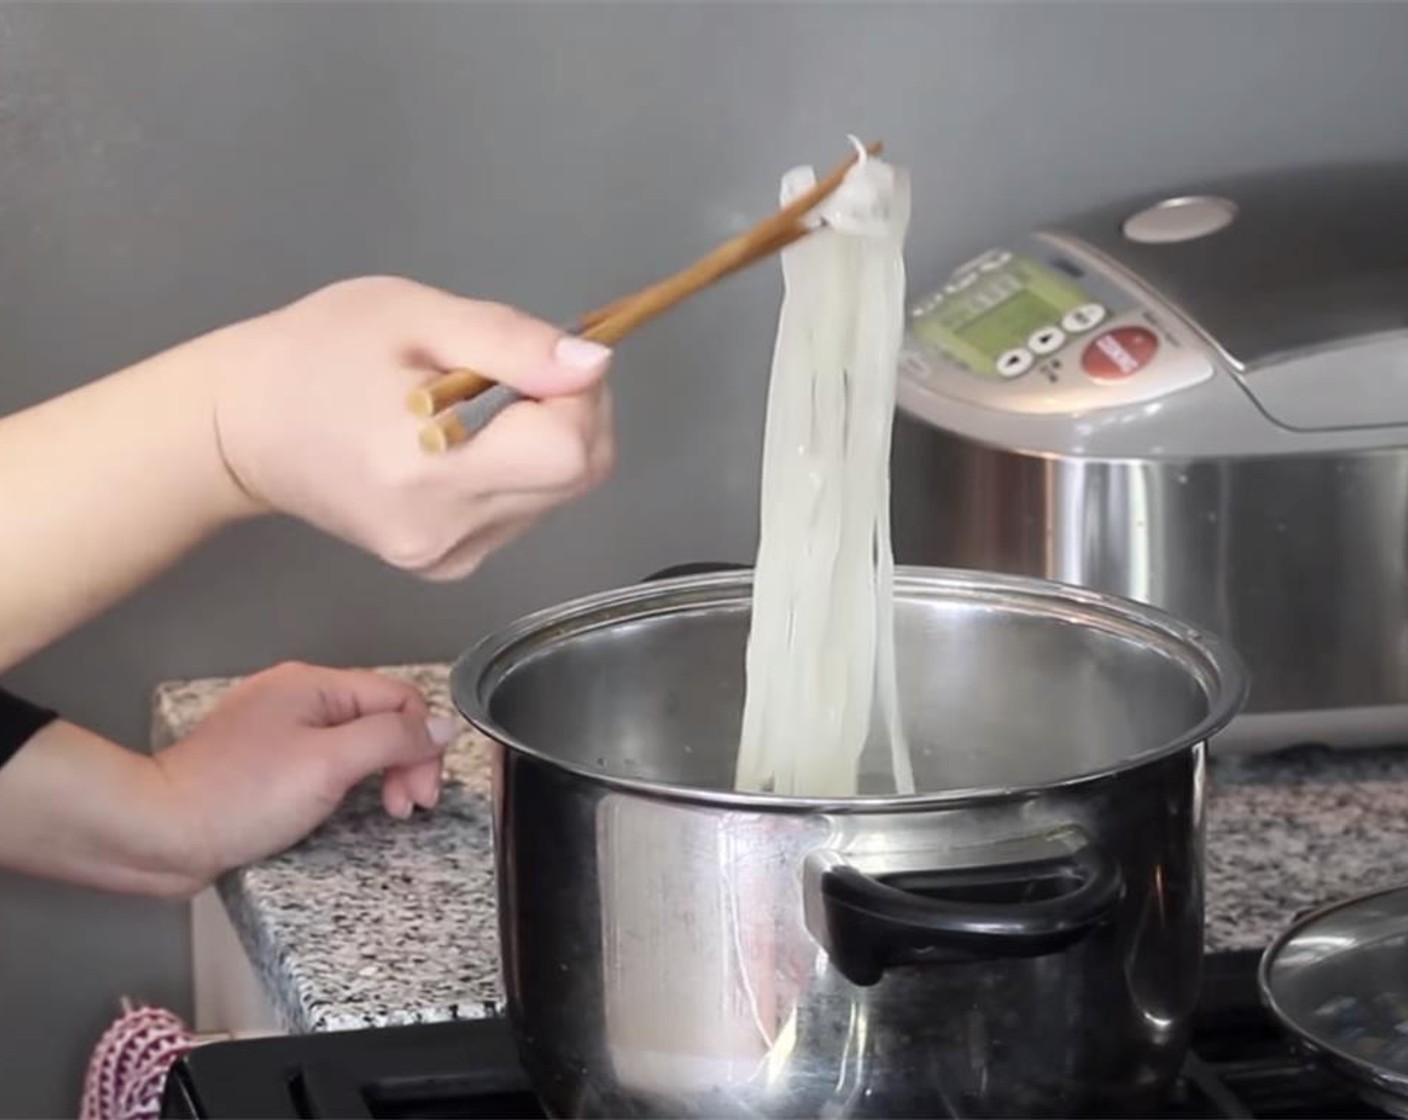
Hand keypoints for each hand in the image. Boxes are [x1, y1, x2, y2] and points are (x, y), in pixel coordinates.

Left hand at [152, 661, 456, 886]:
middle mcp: (297, 697)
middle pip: (379, 718)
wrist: (160, 833)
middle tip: (407, 806)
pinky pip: (326, 760)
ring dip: (380, 773)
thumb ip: (392, 739)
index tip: (420, 791)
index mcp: (313, 684)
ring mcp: (279, 729)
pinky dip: (348, 781)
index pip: (398, 699)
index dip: (421, 744)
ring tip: (385, 811)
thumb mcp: (330, 764)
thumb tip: (441, 726)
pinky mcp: (265, 762)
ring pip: (355, 740)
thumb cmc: (235, 798)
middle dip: (404, 760)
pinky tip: (345, 805)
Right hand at [209, 276, 615, 578]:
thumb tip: (595, 366)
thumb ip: (512, 342)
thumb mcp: (415, 315)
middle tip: (516, 371)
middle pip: (575, 478)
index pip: (570, 452)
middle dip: (572, 415)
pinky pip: (521, 514)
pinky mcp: (445, 565)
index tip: (541, 360)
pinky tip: (467, 444)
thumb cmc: (318, 352)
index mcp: (433, 469)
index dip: (579, 397)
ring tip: (476, 404)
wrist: (240, 427)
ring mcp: (447, 557)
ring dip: (545, 442)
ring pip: (556, 495)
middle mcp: (448, 531)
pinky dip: (517, 472)